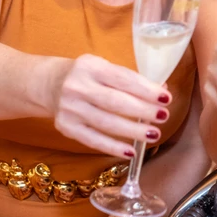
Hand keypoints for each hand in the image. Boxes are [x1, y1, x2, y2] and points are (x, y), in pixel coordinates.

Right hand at [47, 54, 169, 157]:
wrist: (50, 84)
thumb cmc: (88, 76)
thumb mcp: (105, 68)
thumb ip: (130, 79)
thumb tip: (161, 92)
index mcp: (91, 66)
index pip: (123, 79)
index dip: (146, 90)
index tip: (166, 98)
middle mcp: (77, 86)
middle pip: (115, 102)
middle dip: (143, 110)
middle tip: (163, 117)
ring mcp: (70, 108)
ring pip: (106, 123)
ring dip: (133, 130)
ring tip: (153, 134)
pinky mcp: (66, 127)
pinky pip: (93, 140)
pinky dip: (113, 147)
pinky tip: (131, 151)